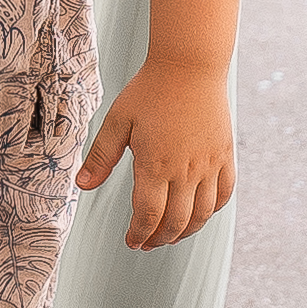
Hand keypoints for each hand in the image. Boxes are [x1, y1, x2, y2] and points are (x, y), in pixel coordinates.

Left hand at [76, 53, 235, 248]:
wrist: (189, 64)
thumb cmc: (150, 89)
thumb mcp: (118, 120)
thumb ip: (101, 156)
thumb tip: (81, 185)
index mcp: (155, 164)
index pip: (148, 216)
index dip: (138, 234)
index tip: (131, 241)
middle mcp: (186, 170)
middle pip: (176, 222)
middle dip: (159, 239)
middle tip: (147, 243)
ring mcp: (209, 164)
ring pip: (202, 214)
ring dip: (186, 231)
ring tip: (170, 234)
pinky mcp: (225, 155)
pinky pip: (224, 194)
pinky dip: (211, 210)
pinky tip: (198, 211)